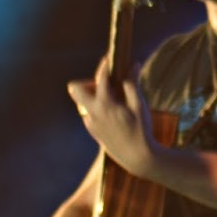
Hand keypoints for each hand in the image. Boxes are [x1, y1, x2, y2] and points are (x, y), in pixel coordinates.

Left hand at [68, 59, 157, 178]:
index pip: (100, 77)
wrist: (137, 158)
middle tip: (107, 85)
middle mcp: (93, 113)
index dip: (105, 65)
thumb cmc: (141, 130)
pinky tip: (113, 112)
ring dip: (92, 95)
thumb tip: (134, 64)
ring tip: (112, 98)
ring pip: (81, 102)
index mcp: (105, 104)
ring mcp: (91, 123)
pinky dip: (96, 108)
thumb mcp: (139, 105)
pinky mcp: (93, 131)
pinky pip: (88, 113)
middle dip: (88, 81)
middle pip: (75, 89)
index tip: (110, 58)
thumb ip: (133, 83)